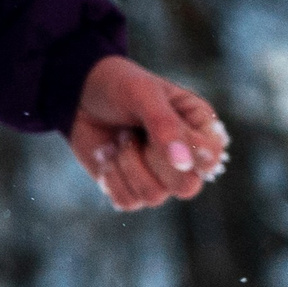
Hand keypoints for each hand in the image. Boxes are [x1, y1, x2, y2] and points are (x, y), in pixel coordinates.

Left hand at [66, 56, 228, 210]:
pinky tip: (107, 154)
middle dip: (153, 160)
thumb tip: (184, 164)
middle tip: (135, 134)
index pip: (211, 159)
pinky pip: (127, 201)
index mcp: (200, 130)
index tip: (159, 133)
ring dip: (127, 164)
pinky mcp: (134, 190)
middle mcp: (186, 160)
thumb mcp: (142, 93)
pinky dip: (110, 176)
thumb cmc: (117, 85)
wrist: (77, 92)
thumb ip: (166, 125)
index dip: (189, 153)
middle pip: (187, 187)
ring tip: (120, 139)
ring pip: (154, 196)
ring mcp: (161, 179)